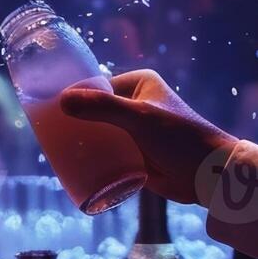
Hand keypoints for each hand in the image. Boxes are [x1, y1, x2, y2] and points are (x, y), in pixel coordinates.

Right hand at [58, 69, 238, 203]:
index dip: (72, 98)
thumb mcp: (139, 119)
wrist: (210, 174)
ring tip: (55, 154)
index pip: (95, 86)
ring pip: (98, 135)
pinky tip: (72, 168)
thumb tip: (63, 101)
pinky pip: (107, 154)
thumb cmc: (180, 138)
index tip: (47, 111)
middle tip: (47, 138)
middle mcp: (135, 104)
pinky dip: (92, 159)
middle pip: (93, 112)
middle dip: (72, 124)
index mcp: (139, 84)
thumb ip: (103, 108)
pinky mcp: (136, 155)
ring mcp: (135, 131)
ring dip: (80, 144)